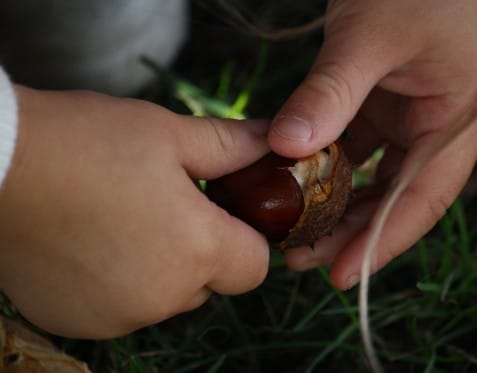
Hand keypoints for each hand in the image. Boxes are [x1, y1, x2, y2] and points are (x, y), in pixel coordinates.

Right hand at [0, 86, 270, 337]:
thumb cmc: (89, 143)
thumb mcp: (169, 134)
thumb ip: (231, 146)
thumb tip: (271, 143)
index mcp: (197, 250)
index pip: (255, 266)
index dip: (247, 238)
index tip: (223, 213)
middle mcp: (163, 297)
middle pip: (211, 284)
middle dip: (201, 251)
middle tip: (166, 208)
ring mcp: (118, 317)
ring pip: (166, 297)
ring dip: (159, 269)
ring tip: (123, 221)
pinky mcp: (77, 323)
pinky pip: (121, 309)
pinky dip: (118, 285)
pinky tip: (91, 245)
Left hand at [269, 0, 476, 288]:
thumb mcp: (370, 35)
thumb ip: (331, 93)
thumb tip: (285, 148)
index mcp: (459, 120)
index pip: (422, 199)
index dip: (382, 241)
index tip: (341, 277)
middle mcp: (441, 127)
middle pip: (397, 197)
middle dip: (352, 232)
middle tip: (302, 258)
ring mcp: (414, 117)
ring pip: (377, 179)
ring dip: (338, 205)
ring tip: (297, 233)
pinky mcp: (386, 106)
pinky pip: (359, 150)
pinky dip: (331, 170)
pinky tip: (300, 185)